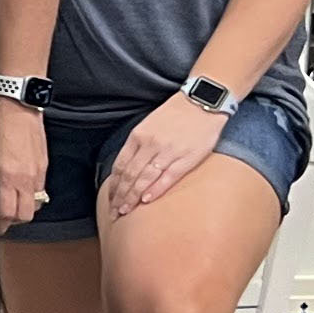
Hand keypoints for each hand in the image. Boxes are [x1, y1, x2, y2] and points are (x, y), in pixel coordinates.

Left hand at [0, 97, 49, 228]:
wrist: (17, 103)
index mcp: (4, 177)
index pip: (4, 215)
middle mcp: (23, 179)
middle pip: (22, 216)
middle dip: (9, 221)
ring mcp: (36, 173)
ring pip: (34, 205)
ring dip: (22, 210)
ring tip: (10, 206)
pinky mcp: (44, 165)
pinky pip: (41, 190)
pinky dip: (31, 196)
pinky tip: (20, 190)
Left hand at [104, 93, 225, 216]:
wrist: (203, 101)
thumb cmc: (176, 114)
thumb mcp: (149, 124)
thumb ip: (137, 145)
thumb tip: (126, 167)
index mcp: (138, 136)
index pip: (119, 166)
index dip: (113, 185)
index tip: (110, 199)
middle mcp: (150, 144)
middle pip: (129, 175)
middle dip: (120, 196)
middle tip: (114, 212)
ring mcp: (168, 151)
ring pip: (144, 178)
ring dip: (133, 197)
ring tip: (125, 211)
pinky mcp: (187, 156)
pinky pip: (168, 176)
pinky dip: (155, 189)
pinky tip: (147, 201)